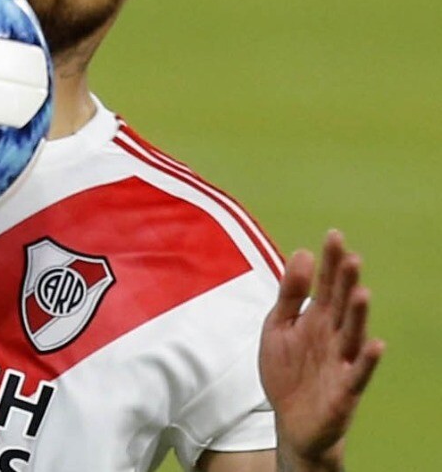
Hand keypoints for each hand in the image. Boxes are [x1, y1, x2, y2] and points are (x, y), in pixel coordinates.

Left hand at [259, 230, 383, 469]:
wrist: (291, 420)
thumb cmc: (288, 371)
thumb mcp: (278, 326)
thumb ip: (290, 293)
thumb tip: (301, 252)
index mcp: (316, 319)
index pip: (325, 285)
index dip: (330, 262)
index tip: (333, 235)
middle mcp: (333, 336)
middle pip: (341, 305)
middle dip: (345, 282)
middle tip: (350, 256)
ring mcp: (341, 361)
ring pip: (352, 334)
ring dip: (358, 315)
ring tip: (361, 292)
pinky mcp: (345, 389)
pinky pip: (358, 373)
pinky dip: (367, 360)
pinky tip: (375, 343)